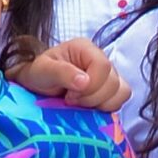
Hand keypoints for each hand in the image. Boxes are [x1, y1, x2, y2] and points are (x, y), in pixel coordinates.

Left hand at [14, 37, 129, 110]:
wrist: (36, 84)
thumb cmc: (38, 73)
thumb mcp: (43, 70)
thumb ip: (62, 73)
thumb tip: (85, 82)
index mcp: (86, 49)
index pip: (103, 66)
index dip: (90, 85)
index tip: (70, 95)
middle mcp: (100, 60)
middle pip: (114, 82)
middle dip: (92, 97)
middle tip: (71, 99)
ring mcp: (107, 76)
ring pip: (121, 92)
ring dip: (100, 104)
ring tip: (80, 104)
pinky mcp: (108, 91)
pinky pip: (119, 101)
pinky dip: (106, 108)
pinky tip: (88, 108)